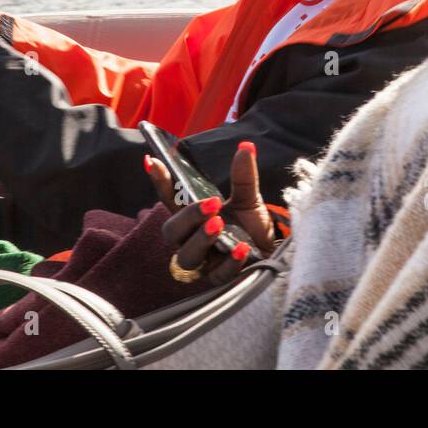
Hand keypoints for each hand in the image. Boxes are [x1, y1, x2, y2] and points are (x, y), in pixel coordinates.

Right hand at [146, 141, 277, 286]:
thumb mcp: (248, 200)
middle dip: (188, 217)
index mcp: (192, 217)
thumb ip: (243, 177)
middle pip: (172, 232)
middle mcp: (190, 240)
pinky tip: (241, 249)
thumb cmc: (251, 227)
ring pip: (187, 257)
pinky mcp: (219, 280)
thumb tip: (246, 147)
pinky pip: (218, 275)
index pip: (170, 200)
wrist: (271, 254)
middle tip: (211, 204)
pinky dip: (229, 262)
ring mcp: (203, 263)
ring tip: (219, 224)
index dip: (161, 183)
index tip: (155, 162)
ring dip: (201, 240)